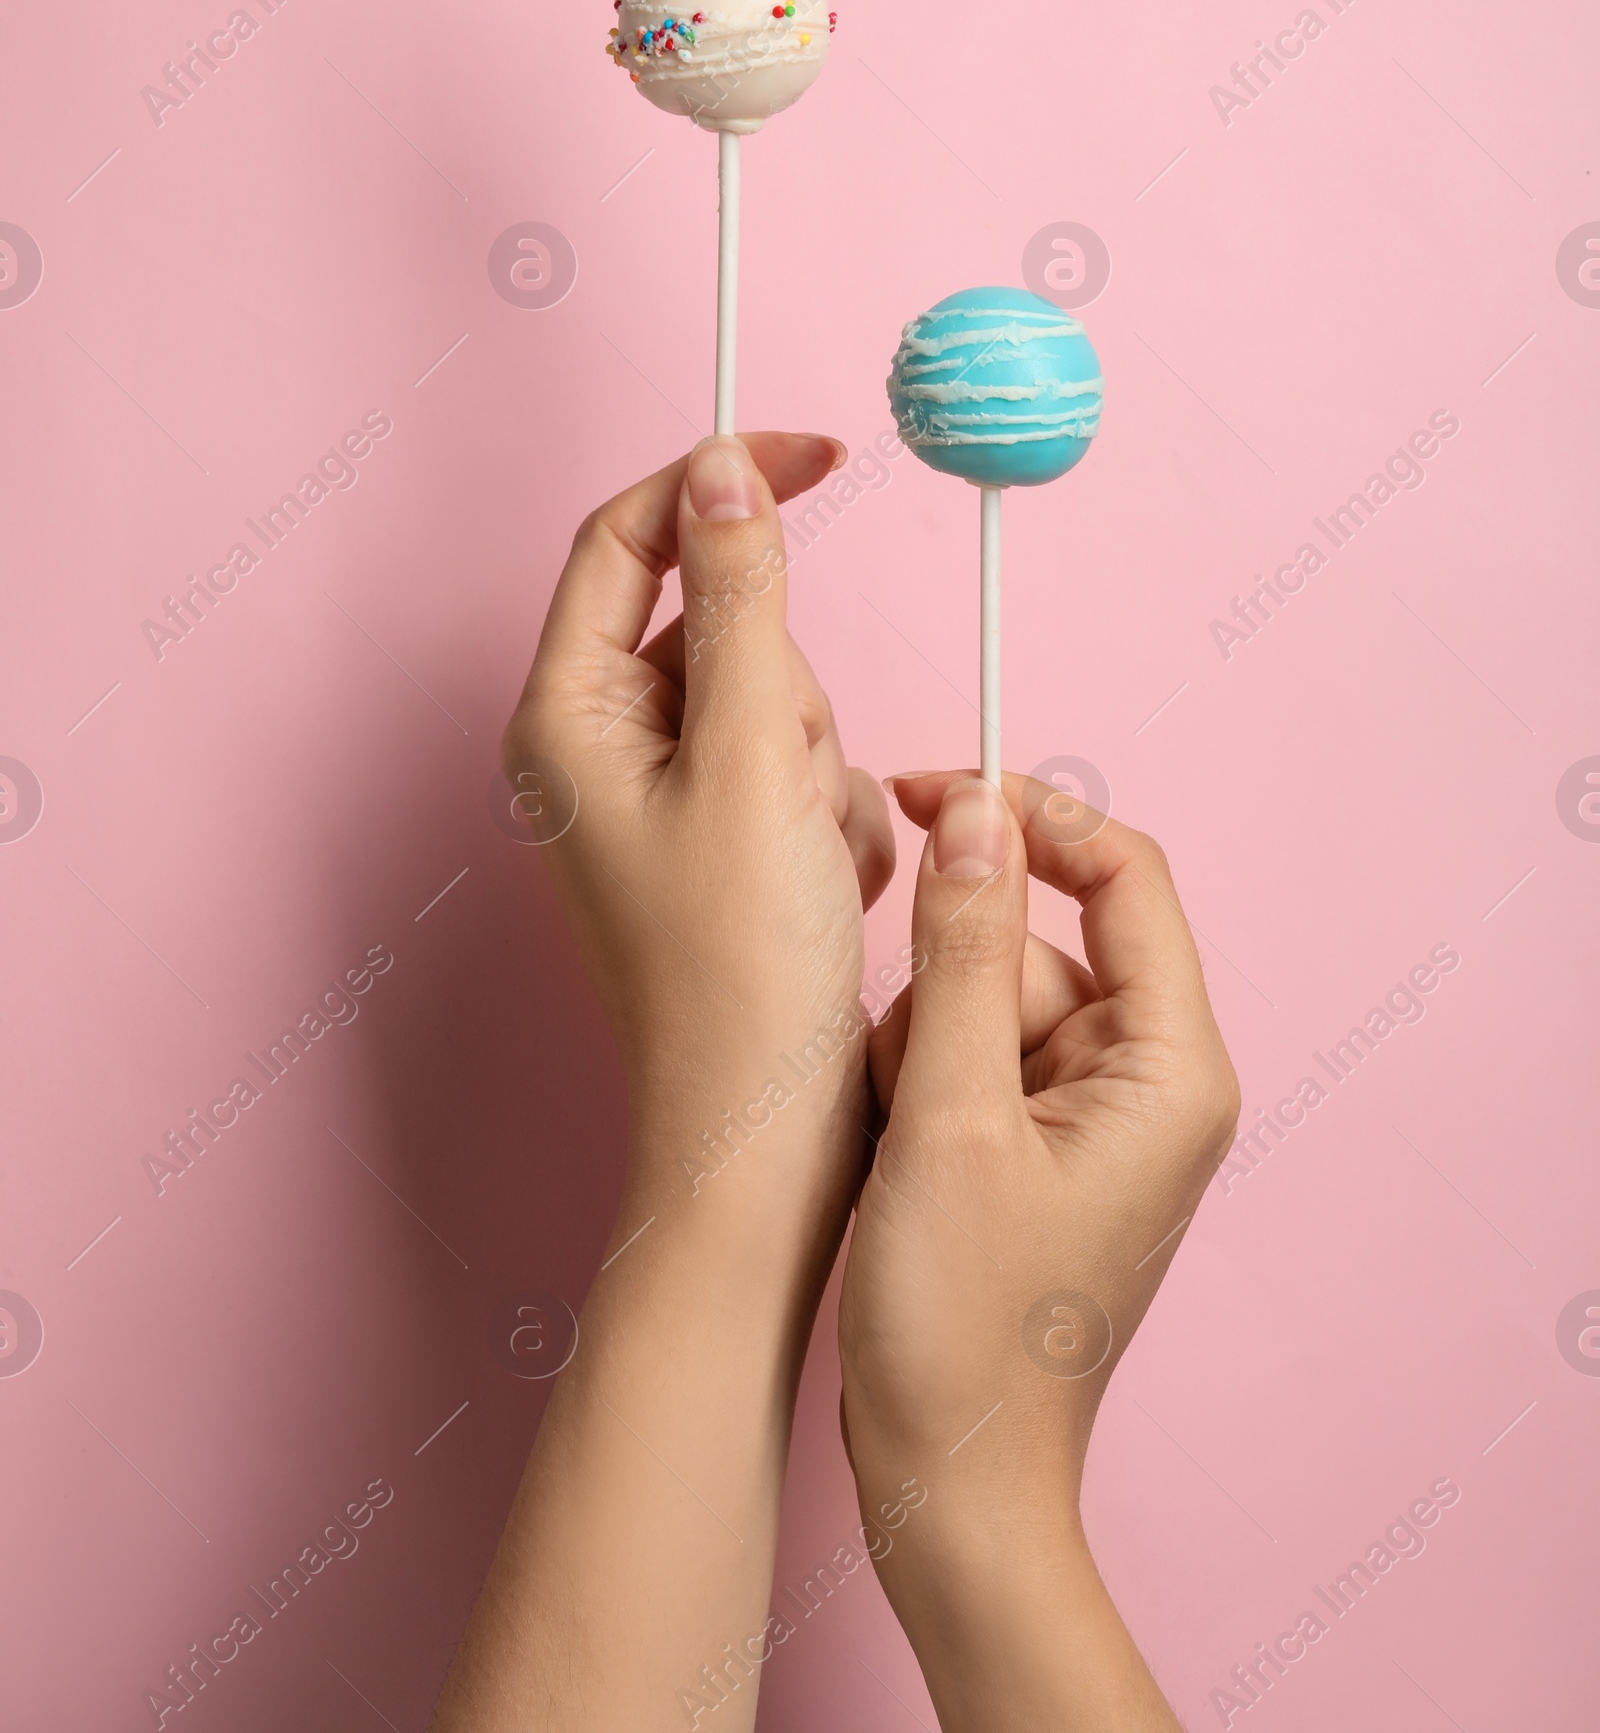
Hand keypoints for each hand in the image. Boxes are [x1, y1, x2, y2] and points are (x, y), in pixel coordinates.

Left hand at [502, 431, 894, 1214]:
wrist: (766, 1146)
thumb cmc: (742, 974)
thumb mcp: (754, 760)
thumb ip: (745, 600)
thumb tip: (723, 466)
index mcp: (565, 716)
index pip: (628, 537)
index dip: (719, 480)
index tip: (821, 451)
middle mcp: (598, 750)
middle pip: (721, 622)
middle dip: (789, 688)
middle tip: (789, 786)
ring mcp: (661, 802)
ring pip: (778, 698)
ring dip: (821, 765)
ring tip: (806, 861)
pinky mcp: (719, 846)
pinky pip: (804, 772)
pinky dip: (835, 822)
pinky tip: (825, 897)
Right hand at [837, 771, 1239, 1731]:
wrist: (951, 1485)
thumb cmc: (961, 1329)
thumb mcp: (948, 1115)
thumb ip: (961, 949)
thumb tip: (975, 808)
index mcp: (1171, 1067)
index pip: (1124, 875)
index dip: (1028, 815)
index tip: (928, 792)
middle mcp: (1151, 1082)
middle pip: (1041, 941)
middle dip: (950, 982)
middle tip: (907, 1082)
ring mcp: (1097, 1119)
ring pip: (990, 997)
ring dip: (923, 1042)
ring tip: (902, 1143)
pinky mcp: (1045, 1149)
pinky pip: (975, 1056)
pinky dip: (921, 1085)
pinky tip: (899, 1160)